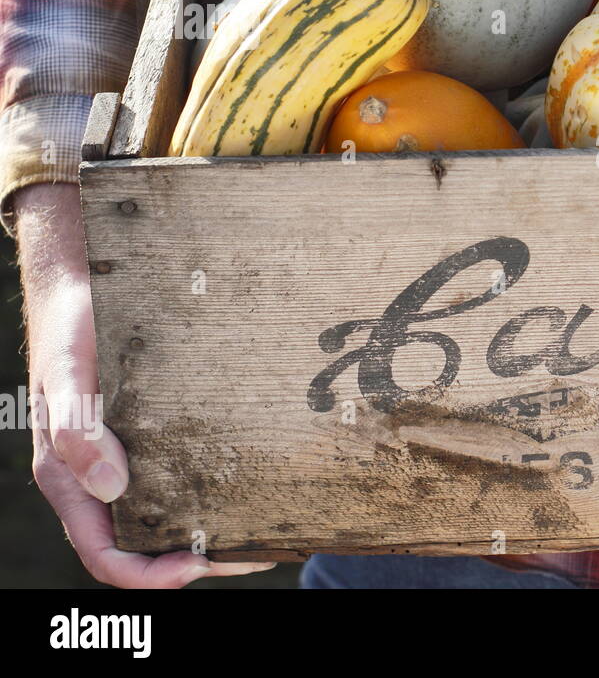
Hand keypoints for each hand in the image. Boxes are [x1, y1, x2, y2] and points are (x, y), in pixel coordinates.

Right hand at [17, 182, 275, 586]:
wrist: (85, 286)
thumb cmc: (72, 327)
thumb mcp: (68, 372)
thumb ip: (76, 429)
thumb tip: (112, 489)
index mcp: (71, 477)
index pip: (105, 552)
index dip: (150, 572)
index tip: (199, 565)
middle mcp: (99, 478)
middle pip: (146, 544)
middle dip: (200, 559)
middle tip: (258, 553)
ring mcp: (127, 459)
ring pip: (168, 515)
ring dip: (215, 532)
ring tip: (270, 532)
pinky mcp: (153, 435)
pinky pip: (182, 477)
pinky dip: (217, 492)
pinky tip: (259, 485)